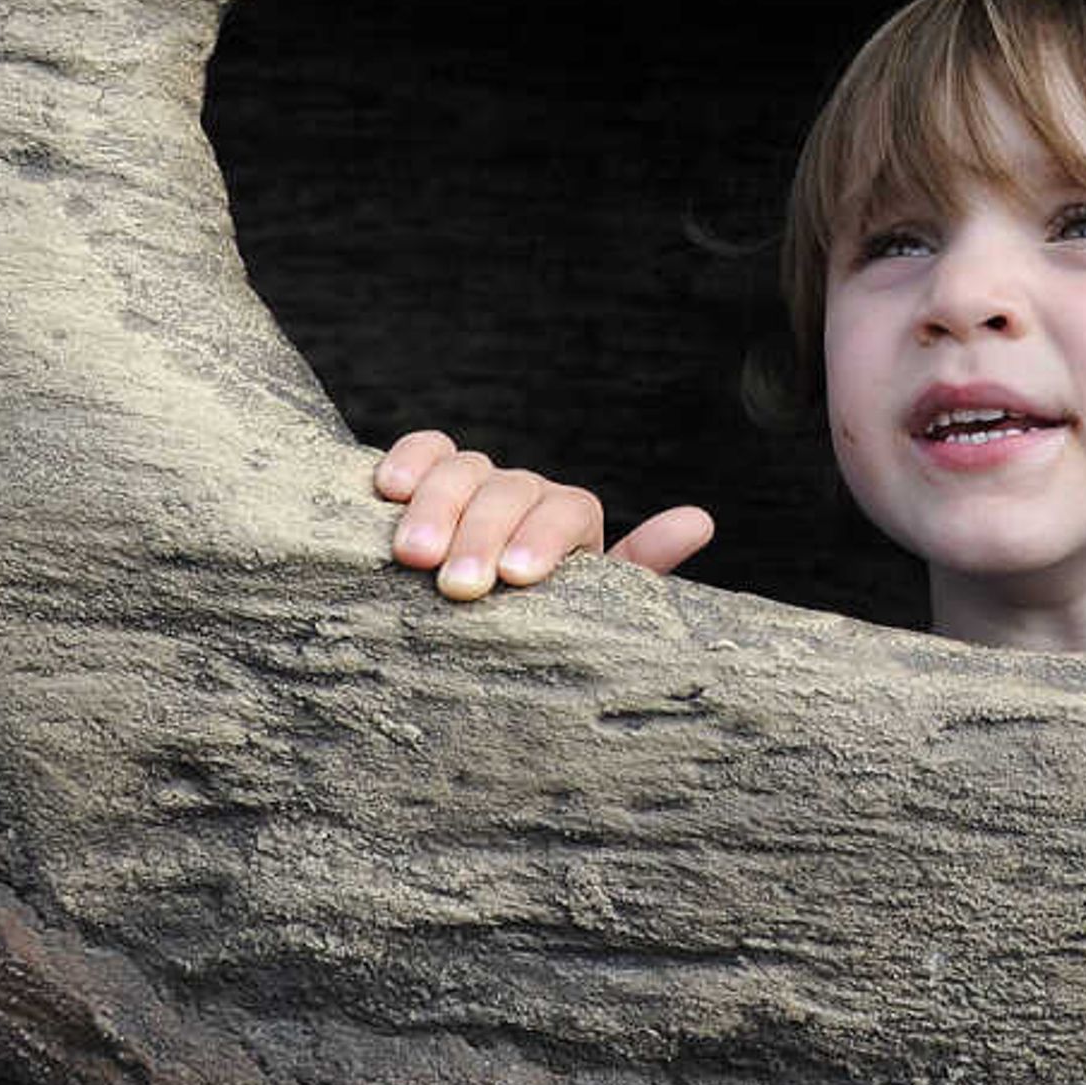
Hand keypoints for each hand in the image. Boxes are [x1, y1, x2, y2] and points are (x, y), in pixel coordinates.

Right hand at [372, 430, 714, 600]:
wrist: (488, 632)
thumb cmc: (544, 623)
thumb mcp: (592, 606)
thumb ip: (639, 567)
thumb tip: (699, 520)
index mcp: (570, 520)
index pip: (568, 509)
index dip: (544, 537)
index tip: (518, 577)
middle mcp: (523, 492)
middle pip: (509, 489)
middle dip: (483, 534)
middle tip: (459, 585)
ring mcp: (474, 483)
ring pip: (462, 469)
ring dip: (437, 507)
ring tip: (412, 555)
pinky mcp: (423, 481)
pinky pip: (421, 452)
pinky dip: (407, 462)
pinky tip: (386, 490)